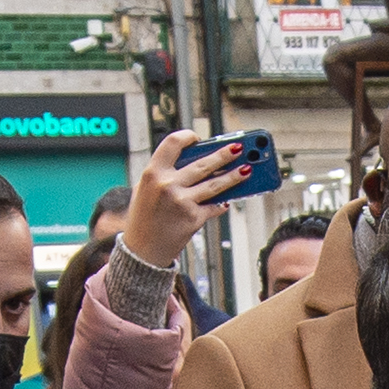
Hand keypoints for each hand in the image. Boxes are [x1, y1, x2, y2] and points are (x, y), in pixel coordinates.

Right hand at [122, 129, 259, 269]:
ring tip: (247, 169)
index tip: (198, 139)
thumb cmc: (143, 218)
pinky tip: (228, 199)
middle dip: (223, 154)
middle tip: (239, 148)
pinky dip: (221, 203)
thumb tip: (195, 161)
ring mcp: (182, 202)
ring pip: (214, 184)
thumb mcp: (145, 189)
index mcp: (152, 173)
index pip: (173, 143)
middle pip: (202, 164)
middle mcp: (167, 185)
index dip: (187, 137)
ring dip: (234, 176)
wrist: (141, 251)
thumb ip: (164, 174)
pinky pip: (213, 206)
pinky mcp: (193, 218)